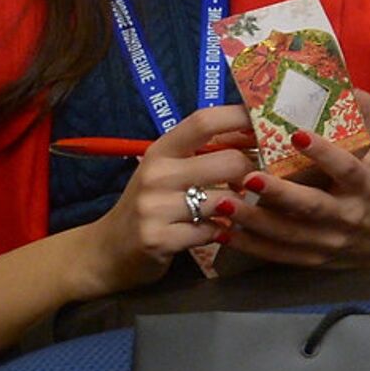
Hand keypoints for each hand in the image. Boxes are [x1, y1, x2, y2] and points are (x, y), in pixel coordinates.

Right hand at [80, 104, 255, 294]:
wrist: (103, 252)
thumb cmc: (147, 205)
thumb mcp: (166, 170)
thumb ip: (201, 153)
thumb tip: (253, 134)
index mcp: (161, 149)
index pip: (205, 120)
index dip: (241, 117)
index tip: (267, 122)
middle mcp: (156, 174)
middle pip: (227, 161)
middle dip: (251, 171)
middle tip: (257, 180)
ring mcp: (154, 208)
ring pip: (224, 200)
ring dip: (238, 206)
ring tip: (235, 208)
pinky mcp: (158, 239)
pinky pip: (210, 232)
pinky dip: (220, 232)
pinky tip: (214, 231)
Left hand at [221, 93, 369, 268]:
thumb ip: (368, 116)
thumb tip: (347, 85)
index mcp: (365, 186)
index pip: (347, 169)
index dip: (324, 154)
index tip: (297, 134)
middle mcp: (347, 216)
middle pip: (312, 206)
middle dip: (280, 193)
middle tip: (248, 175)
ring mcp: (327, 241)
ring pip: (287, 234)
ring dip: (254, 220)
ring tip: (222, 203)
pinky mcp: (310, 259)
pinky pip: (277, 255)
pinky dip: (250, 245)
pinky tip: (224, 232)